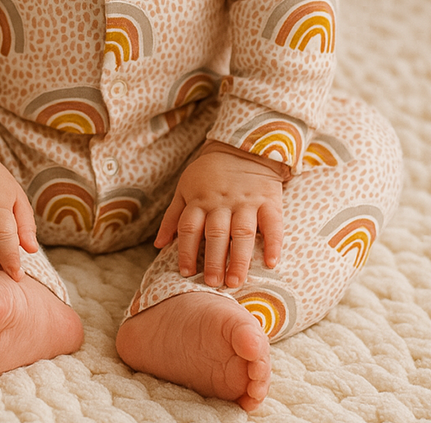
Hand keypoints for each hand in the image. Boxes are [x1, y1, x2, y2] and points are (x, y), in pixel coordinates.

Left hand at [155, 140, 285, 288]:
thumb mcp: (185, 188)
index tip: (187, 273)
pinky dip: (273, 243)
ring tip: (235, 281)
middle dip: (213, 260)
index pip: (189, 228)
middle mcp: (221, 202)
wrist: (243, 146)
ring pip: (242, 232)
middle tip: (213, 284)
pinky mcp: (269, 201)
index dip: (185, 251)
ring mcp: (246, 202)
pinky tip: (271, 262)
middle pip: (215, 233)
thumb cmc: (209, 172)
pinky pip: (272, 223)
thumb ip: (173, 217)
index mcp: (199, 200)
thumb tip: (158, 245)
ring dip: (238, 258)